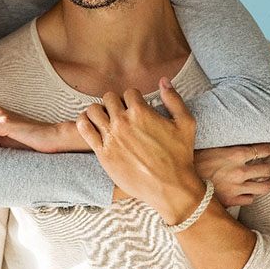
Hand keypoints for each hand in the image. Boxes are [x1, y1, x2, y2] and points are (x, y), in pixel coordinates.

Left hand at [76, 77, 203, 223]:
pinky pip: (83, 128)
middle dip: (116, 103)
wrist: (171, 188)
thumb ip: (174, 99)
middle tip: (122, 114)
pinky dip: (84, 122)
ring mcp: (110, 137)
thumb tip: (163, 80)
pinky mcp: (102, 152)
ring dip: (99, 111)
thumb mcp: (186, 124)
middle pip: (109, 98)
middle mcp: (122, 122)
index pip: (128, 92)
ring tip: (106, 119)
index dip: (134, 99)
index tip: (137, 109)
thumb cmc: (180, 156)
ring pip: (93, 109)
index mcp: (141, 112)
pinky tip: (91, 125)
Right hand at [194, 144, 269, 206]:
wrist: (178, 183)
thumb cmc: (188, 161)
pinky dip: (252, 196)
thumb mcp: (205, 148)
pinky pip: (248, 199)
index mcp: (232, 154)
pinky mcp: (230, 200)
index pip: (259, 150)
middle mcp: (238, 171)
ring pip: (262, 187)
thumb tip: (232, 148)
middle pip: (266, 170)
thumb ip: (222, 149)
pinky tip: (252, 194)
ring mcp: (236, 187)